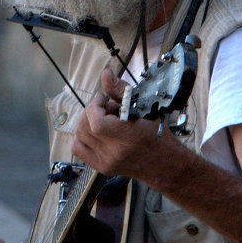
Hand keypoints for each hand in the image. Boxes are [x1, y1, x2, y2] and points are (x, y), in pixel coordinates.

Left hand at [72, 69, 189, 183]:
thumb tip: (106, 75)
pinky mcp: (102, 167)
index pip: (97, 122)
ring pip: (79, 136)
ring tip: (104, 121)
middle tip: (107, 109)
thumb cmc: (158, 134)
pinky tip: (95, 133)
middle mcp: (116, 152)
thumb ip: (121, 90)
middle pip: (86, 127)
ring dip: (88, 123)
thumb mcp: (144, 107)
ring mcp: (107, 162)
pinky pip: (78, 149)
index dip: (95, 106)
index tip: (102, 99)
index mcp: (129, 137)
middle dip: (93, 112)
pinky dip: (82, 137)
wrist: (164, 163)